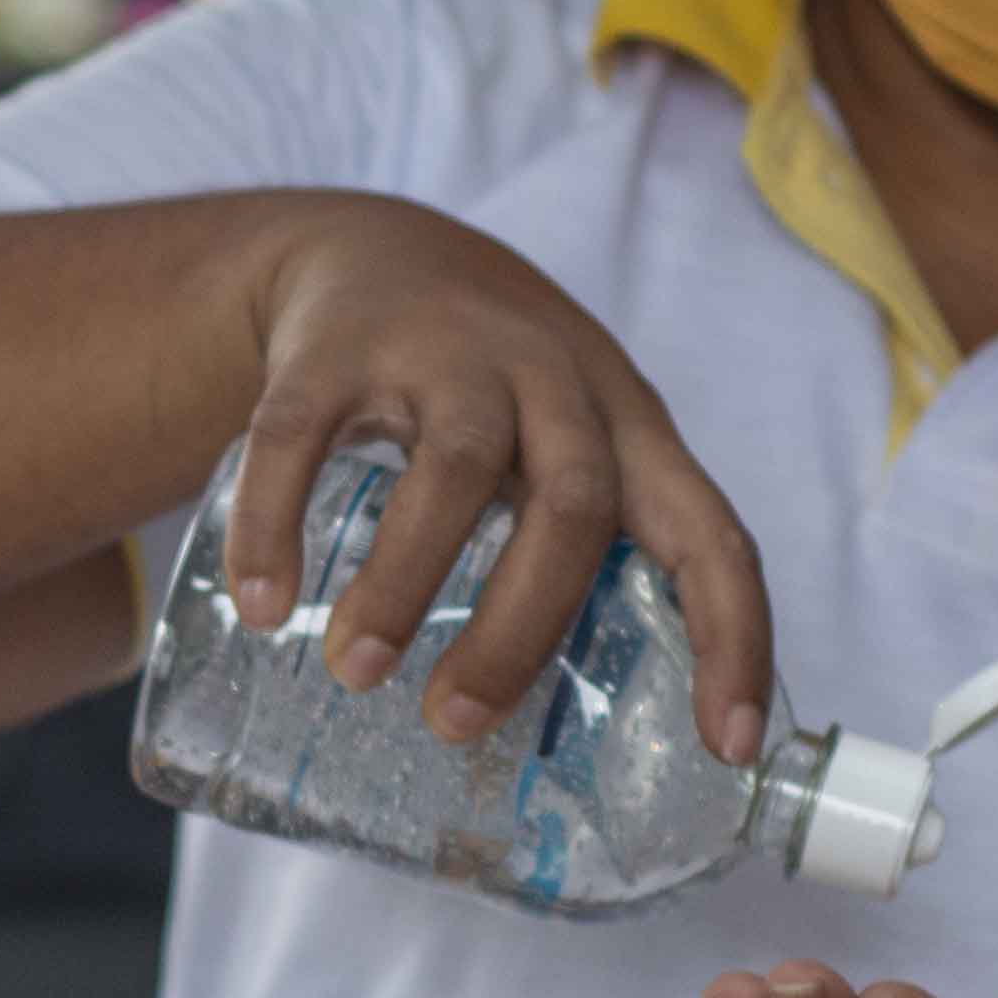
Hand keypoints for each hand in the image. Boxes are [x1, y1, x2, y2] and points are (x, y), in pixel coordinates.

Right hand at [207, 197, 775, 755]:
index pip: (711, 536)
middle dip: (520, 628)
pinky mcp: (334, 345)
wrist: (374, 248)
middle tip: (452, 722)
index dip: (732, 640)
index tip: (725, 748)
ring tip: (356, 673)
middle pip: (574, 506)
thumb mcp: (565, 444)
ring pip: (454, 467)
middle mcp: (552, 381)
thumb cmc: (491, 390)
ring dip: (403, 581)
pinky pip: (303, 435)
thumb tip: (550, 748)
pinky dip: (278, 523)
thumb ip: (578, 556)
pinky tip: (266, 604)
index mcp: (627, 428)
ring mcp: (445, 352)